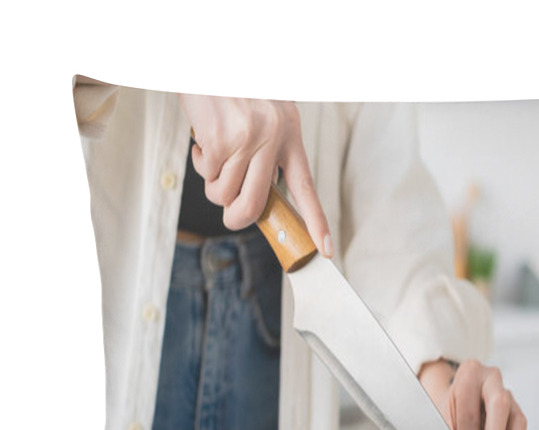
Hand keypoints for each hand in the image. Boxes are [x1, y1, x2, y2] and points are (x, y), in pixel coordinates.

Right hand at [179, 95, 331, 254]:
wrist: (208, 57)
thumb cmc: (237, 91)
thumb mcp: (268, 117)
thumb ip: (270, 155)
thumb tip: (260, 198)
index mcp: (290, 136)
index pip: (306, 188)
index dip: (316, 222)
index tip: (325, 249)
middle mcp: (272, 139)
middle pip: (254, 206)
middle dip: (237, 218)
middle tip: (229, 212)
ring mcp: (245, 141)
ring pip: (223, 194)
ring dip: (213, 183)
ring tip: (215, 155)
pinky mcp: (218, 140)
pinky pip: (205, 175)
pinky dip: (199, 162)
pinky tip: (203, 139)